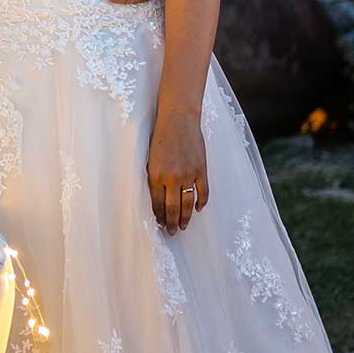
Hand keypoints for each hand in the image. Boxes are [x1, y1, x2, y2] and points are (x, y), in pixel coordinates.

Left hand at [146, 104, 207, 234]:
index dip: (159, 216)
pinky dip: (201, 202)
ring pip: (187, 204)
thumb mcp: (151, 158)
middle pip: (172, 208)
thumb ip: (154, 178)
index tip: (160, 223)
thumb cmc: (161, 137)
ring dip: (185, 217)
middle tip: (172, 232)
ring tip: (183, 226)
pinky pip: (202, 192)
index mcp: (155, 175)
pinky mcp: (201, 170)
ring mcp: (188, 175)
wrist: (178, 120)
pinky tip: (197, 209)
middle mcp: (171, 178)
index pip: (157, 203)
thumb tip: (157, 197)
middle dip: (171, 223)